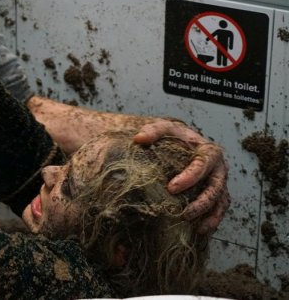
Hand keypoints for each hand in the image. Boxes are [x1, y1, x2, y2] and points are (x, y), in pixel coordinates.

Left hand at [134, 119, 229, 233]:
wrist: (185, 142)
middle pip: (215, 188)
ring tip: (194, 227)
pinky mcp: (218, 195)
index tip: (171, 188)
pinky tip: (200, 231)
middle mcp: (219, 169)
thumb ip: (153, 131)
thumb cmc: (175, 136)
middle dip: (201, 202)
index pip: (202, 165)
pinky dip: (212, 220)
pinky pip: (220, 210)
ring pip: (220, 201)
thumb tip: (139, 138)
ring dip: (209, 215)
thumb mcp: (165, 129)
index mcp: (209, 151)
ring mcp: (220, 183)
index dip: (189, 177)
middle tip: (183, 213)